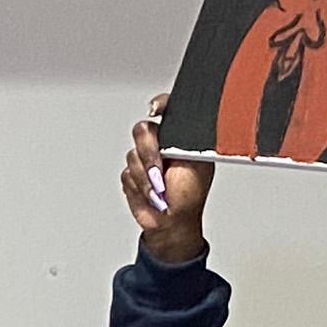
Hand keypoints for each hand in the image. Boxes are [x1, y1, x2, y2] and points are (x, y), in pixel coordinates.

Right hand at [125, 93, 210, 264]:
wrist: (173, 222)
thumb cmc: (190, 195)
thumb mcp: (200, 164)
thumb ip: (189, 143)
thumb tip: (183, 126)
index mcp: (178, 137)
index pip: (168, 110)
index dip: (160, 104)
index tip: (155, 111)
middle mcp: (160, 144)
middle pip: (143, 131)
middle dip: (149, 153)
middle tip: (159, 171)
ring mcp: (144, 159)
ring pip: (133, 155)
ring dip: (146, 178)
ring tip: (160, 191)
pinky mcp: (131, 174)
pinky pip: (127, 174)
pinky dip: (139, 187)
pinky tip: (152, 196)